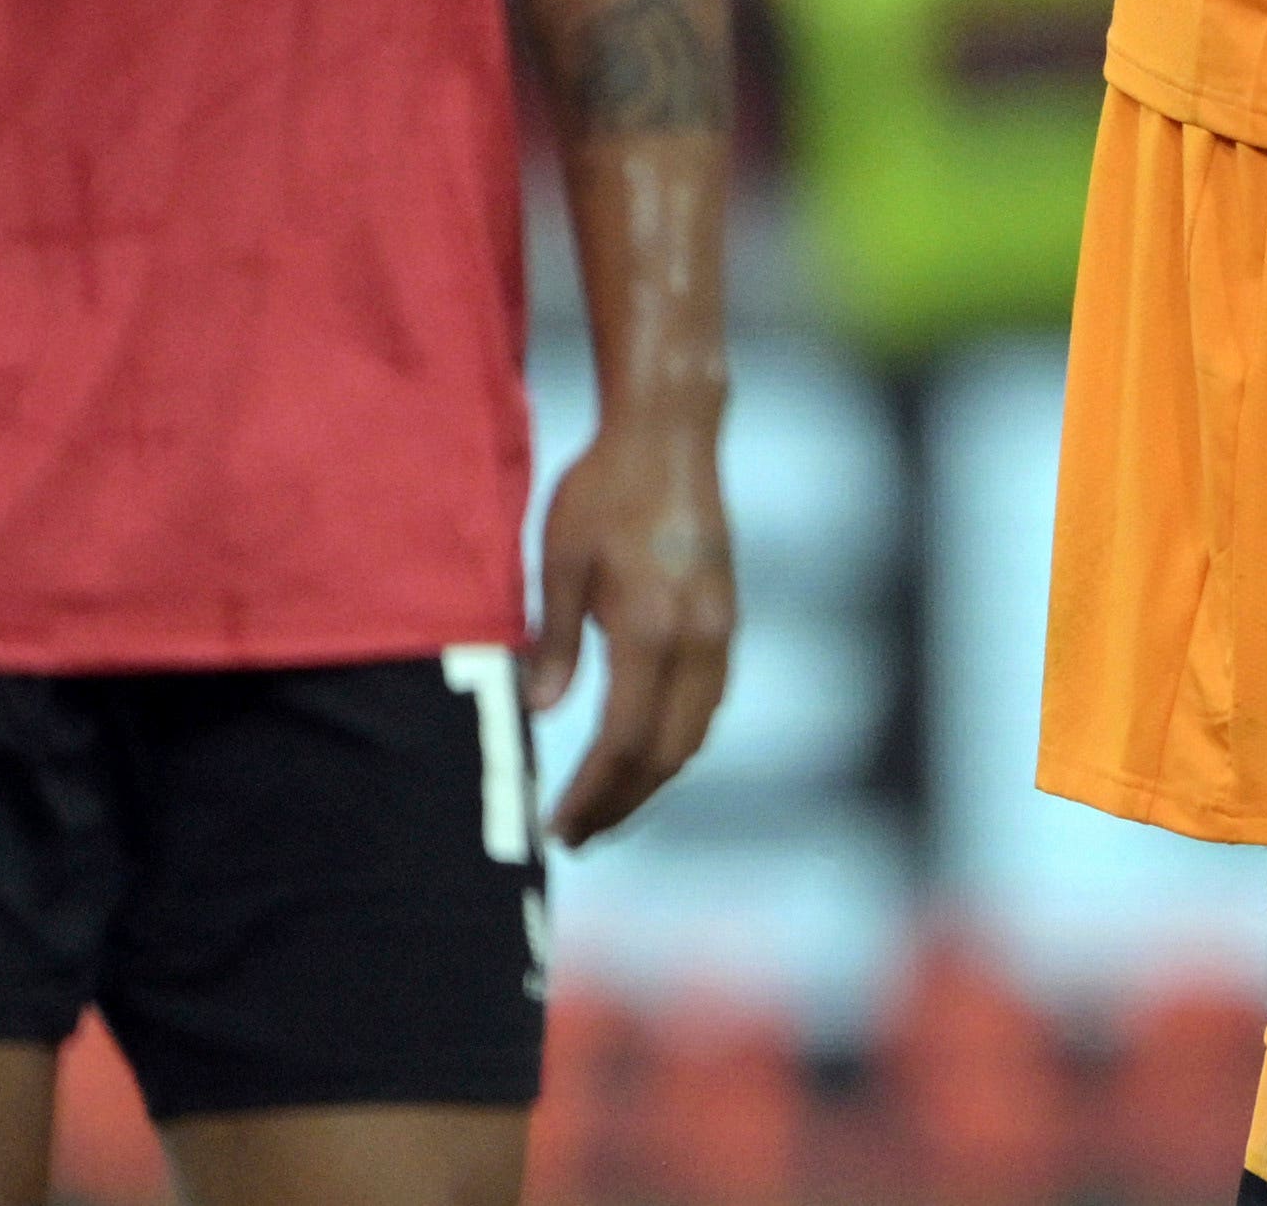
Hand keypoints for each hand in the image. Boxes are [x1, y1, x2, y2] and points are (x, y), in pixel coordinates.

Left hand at [529, 404, 735, 844]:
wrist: (671, 431)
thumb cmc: (604, 487)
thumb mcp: (561, 559)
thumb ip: (554, 641)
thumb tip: (539, 713)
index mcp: (652, 628)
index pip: (623, 740)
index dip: (591, 793)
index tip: (556, 828)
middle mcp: (698, 637)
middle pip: (667, 752)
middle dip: (622, 802)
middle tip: (577, 834)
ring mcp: (721, 627)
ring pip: (696, 732)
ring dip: (652, 778)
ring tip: (607, 803)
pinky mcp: (727, 615)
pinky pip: (709, 701)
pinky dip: (677, 740)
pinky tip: (644, 746)